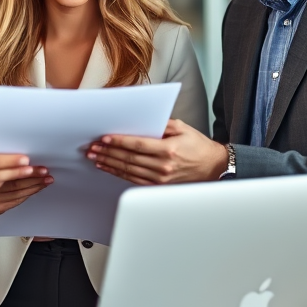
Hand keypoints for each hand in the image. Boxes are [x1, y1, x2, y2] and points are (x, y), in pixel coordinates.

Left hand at [86, 119, 228, 184]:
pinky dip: (119, 173)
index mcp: (168, 149)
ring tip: (95, 157)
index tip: (104, 138)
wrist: (213, 166)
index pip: (138, 145)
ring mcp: (160, 178)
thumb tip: (142, 121)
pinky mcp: (159, 184)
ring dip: (110, 163)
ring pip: (129, 170)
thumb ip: (162, 124)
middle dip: (108, 153)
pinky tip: (109, 168)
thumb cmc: (198, 146)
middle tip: (93, 148)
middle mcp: (163, 165)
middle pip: (129, 158)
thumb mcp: (182, 128)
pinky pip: (134, 179)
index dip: (119, 142)